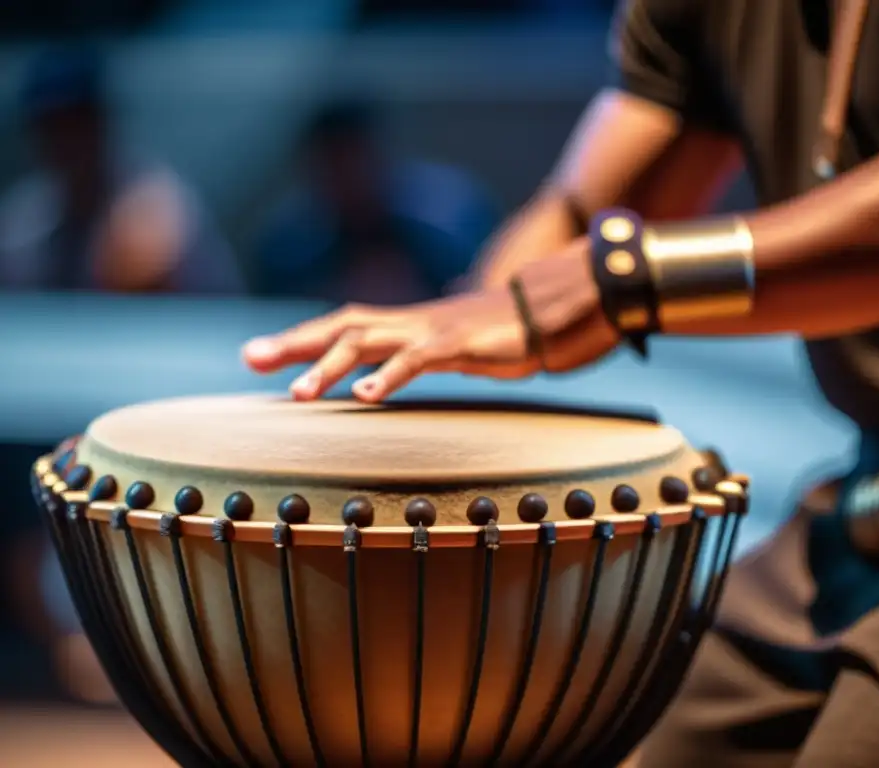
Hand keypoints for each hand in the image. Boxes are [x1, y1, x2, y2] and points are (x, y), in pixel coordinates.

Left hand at [242, 238, 619, 401]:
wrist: (547, 311)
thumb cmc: (496, 336)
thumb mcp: (444, 347)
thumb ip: (412, 355)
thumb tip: (383, 376)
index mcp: (401, 324)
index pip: (339, 325)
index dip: (298, 338)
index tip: (257, 354)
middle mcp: (406, 321)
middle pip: (339, 326)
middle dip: (293, 343)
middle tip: (251, 359)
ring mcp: (429, 329)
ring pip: (367, 340)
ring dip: (330, 366)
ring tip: (299, 394)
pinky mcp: (458, 342)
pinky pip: (416, 359)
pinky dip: (388, 376)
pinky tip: (364, 396)